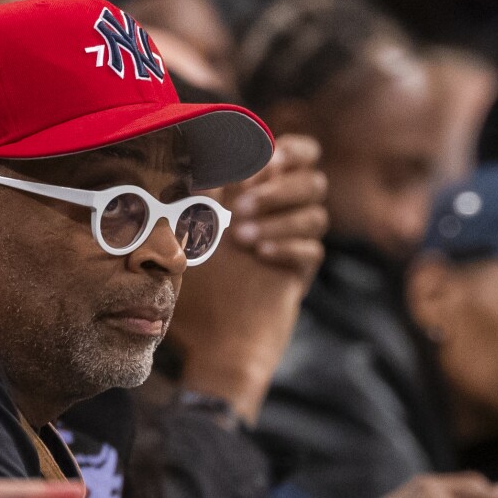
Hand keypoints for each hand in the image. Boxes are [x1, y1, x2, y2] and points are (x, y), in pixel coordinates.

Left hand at [167, 136, 327, 422]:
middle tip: (242, 205)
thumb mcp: (180, 241)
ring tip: (241, 239)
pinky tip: (260, 256)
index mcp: (255, 194)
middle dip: (279, 188)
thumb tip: (198, 165)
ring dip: (279, 218)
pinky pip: (313, 251)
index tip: (266, 157)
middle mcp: (279, 216)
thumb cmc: (188, 292)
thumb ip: (194, 200)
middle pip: (313, 180)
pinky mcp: (299, 275)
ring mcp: (293, 244)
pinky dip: (288, 248)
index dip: (290, 150)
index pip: (295, 154)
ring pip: (316, 214)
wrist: (211, 347)